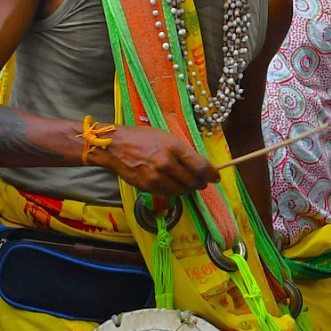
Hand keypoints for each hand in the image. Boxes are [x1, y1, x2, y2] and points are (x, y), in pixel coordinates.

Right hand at [101, 125, 215, 196]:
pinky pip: (168, 193)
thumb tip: (202, 167)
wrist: (115, 146)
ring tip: (188, 184)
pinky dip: (174, 191)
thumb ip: (185, 152)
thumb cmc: (143, 138)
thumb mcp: (167, 138)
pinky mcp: (147, 187)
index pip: (201, 166)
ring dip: (188, 189)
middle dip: (201, 183)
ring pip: (182, 190)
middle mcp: (166, 163)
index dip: (212, 174)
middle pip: (194, 181)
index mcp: (174, 147)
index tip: (216, 177)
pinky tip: (172, 184)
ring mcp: (156, 177)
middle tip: (202, 182)